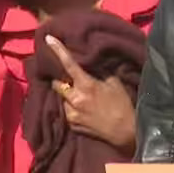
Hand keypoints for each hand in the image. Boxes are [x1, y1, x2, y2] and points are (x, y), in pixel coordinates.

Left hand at [45, 35, 136, 150]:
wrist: (125, 133)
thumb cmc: (123, 105)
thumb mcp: (115, 84)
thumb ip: (100, 73)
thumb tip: (90, 65)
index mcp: (86, 85)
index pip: (68, 64)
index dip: (58, 50)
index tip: (48, 39)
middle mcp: (74, 99)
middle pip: (57, 83)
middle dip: (62, 80)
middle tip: (71, 81)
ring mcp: (71, 113)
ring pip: (62, 98)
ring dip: (69, 96)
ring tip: (83, 100)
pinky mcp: (72, 125)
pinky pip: (67, 112)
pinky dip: (73, 109)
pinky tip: (86, 111)